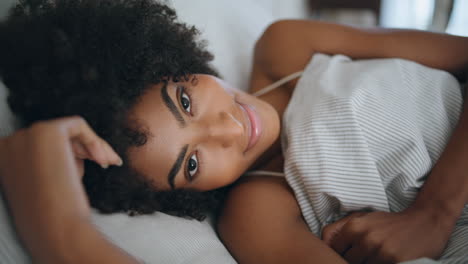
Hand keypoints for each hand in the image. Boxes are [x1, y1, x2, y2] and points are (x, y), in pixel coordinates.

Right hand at [0, 116, 121, 260]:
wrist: (57, 228)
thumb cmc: (54, 214)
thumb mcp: (46, 181)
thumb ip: (52, 160)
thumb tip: (77, 147)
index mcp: (2, 159)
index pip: (41, 146)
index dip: (70, 154)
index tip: (92, 165)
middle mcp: (7, 144)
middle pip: (55, 137)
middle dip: (84, 150)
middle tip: (108, 163)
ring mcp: (24, 135)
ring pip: (68, 130)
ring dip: (92, 147)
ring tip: (109, 163)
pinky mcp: (46, 131)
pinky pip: (78, 125)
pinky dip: (94, 140)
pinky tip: (104, 159)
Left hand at [322, 207, 453, 263]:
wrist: (425, 222)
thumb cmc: (389, 222)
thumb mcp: (363, 218)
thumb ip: (339, 229)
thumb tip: (323, 243)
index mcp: (354, 226)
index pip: (334, 249)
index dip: (339, 253)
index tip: (348, 251)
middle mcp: (365, 238)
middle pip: (347, 261)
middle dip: (353, 260)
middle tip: (365, 254)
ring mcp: (380, 251)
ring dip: (367, 263)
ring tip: (376, 255)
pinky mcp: (394, 262)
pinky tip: (385, 260)